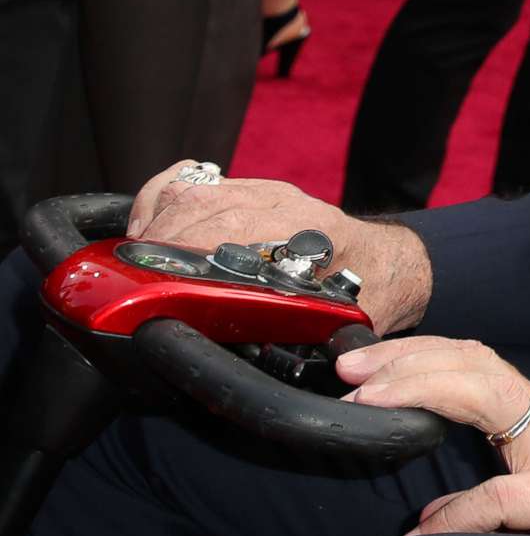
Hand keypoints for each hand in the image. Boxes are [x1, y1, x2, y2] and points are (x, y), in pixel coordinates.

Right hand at [129, 160, 431, 333]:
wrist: (389, 261)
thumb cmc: (370, 293)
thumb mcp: (345, 320)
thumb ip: (310, 331)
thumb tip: (278, 355)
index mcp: (312, 232)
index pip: (242, 227)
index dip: (194, 248)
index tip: (162, 275)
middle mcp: (287, 204)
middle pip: (208, 207)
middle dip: (164, 241)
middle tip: (134, 277)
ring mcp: (266, 192)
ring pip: (196, 191)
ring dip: (156, 222)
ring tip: (133, 258)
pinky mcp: (250, 189)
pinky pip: (195, 180)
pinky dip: (161, 196)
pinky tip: (144, 223)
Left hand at [340, 336, 529, 535]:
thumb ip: (497, 487)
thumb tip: (435, 513)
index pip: (471, 360)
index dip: (414, 355)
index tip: (360, 363)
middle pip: (469, 362)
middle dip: (403, 359)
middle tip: (347, 369)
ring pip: (483, 396)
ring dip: (419, 392)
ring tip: (366, 404)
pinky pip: (502, 499)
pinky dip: (457, 513)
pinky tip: (423, 531)